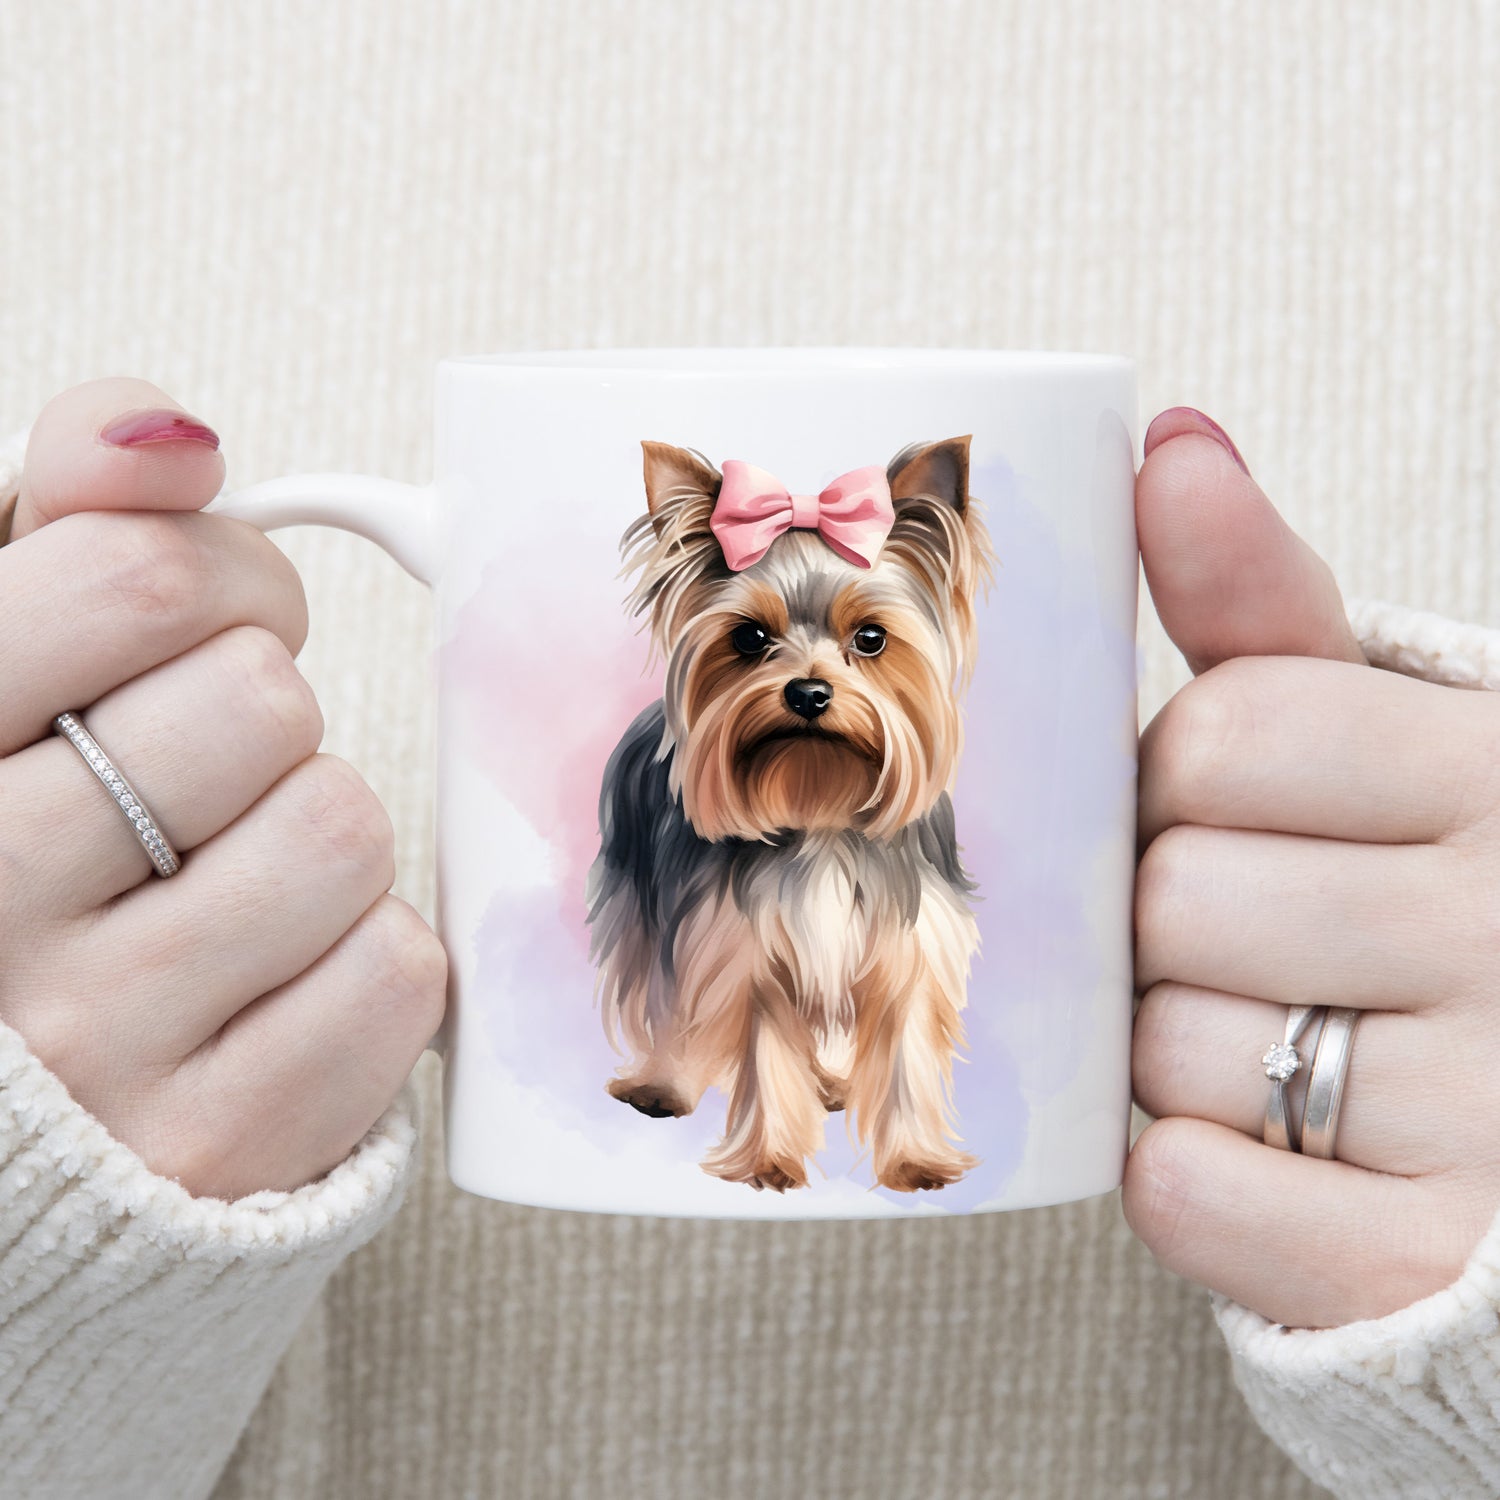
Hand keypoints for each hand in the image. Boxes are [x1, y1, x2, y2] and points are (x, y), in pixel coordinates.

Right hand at [0, 378, 445, 1199]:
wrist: (32, 1116)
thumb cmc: (29, 848)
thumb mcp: (3, 667)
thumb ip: (69, 523)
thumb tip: (172, 433)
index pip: (136, 581)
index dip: (221, 577)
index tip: (207, 620)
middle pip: (260, 700)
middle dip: (262, 712)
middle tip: (211, 768)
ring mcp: (98, 1046)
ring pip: (340, 827)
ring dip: (315, 833)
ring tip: (229, 879)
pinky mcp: (221, 1144)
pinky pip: (395, 971)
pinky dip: (363, 958)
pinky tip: (273, 978)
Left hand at [1122, 407, 1499, 1329]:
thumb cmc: (1413, 881)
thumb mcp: (1371, 725)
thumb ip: (1261, 601)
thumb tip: (1170, 444)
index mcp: (1492, 771)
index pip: (1224, 735)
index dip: (1178, 778)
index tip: (1220, 806)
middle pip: (1173, 896)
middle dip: (1162, 916)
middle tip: (1230, 934)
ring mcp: (1486, 1110)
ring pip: (1170, 1048)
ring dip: (1170, 1045)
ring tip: (1259, 1033)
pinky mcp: (1419, 1257)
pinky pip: (1191, 1192)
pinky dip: (1184, 1173)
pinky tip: (1245, 1141)